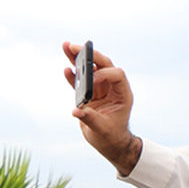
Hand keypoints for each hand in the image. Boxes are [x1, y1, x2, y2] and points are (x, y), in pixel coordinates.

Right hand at [62, 41, 140, 174]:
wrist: (108, 141)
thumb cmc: (110, 136)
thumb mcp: (102, 129)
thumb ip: (90, 119)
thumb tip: (76, 111)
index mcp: (123, 94)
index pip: (117, 74)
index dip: (103, 74)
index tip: (91, 80)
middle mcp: (113, 88)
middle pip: (103, 64)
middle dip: (90, 55)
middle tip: (75, 46)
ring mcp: (101, 88)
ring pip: (90, 69)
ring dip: (78, 58)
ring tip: (65, 46)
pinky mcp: (89, 93)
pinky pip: (80, 80)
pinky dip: (73, 74)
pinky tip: (66, 69)